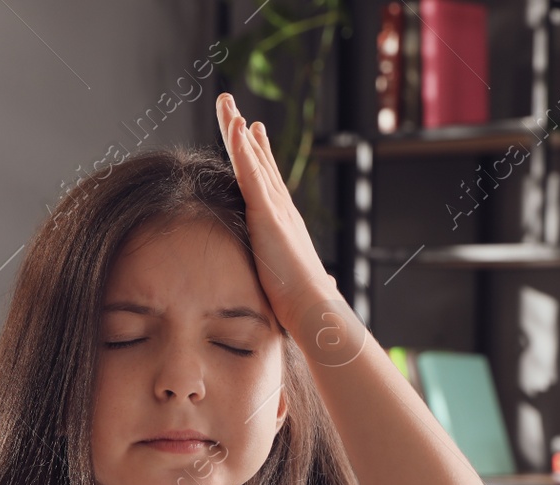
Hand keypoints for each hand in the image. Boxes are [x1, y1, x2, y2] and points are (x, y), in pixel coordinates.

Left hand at [213, 92, 343, 338]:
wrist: (313, 307)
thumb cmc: (308, 303)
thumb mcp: (307, 284)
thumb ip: (318, 279)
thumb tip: (332, 285)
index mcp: (285, 223)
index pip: (267, 181)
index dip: (258, 154)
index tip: (253, 131)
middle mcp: (282, 208)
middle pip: (258, 161)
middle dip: (244, 133)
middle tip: (233, 106)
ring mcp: (275, 208)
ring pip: (252, 160)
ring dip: (238, 130)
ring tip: (226, 103)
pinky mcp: (268, 214)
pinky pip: (251, 175)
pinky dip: (244, 150)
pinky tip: (237, 128)